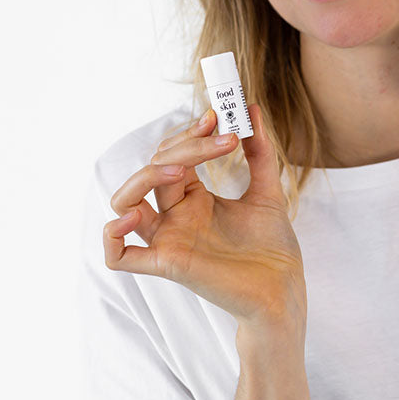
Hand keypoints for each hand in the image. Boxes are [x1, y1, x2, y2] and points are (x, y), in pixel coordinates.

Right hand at [102, 104, 306, 329]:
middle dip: (185, 146)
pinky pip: (120, 256)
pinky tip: (134, 216)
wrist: (284, 289)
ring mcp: (169, 238)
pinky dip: (114, 235)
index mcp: (194, 199)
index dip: (189, 134)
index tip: (216, 118)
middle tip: (221, 138)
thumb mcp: (267, 190)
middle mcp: (176, 216)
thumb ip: (260, 152)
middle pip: (154, 169)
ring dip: (144, 177)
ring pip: (126, 202)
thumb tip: (253, 110)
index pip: (173, 156)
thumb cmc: (273, 248)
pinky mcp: (168, 264)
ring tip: (179, 170)